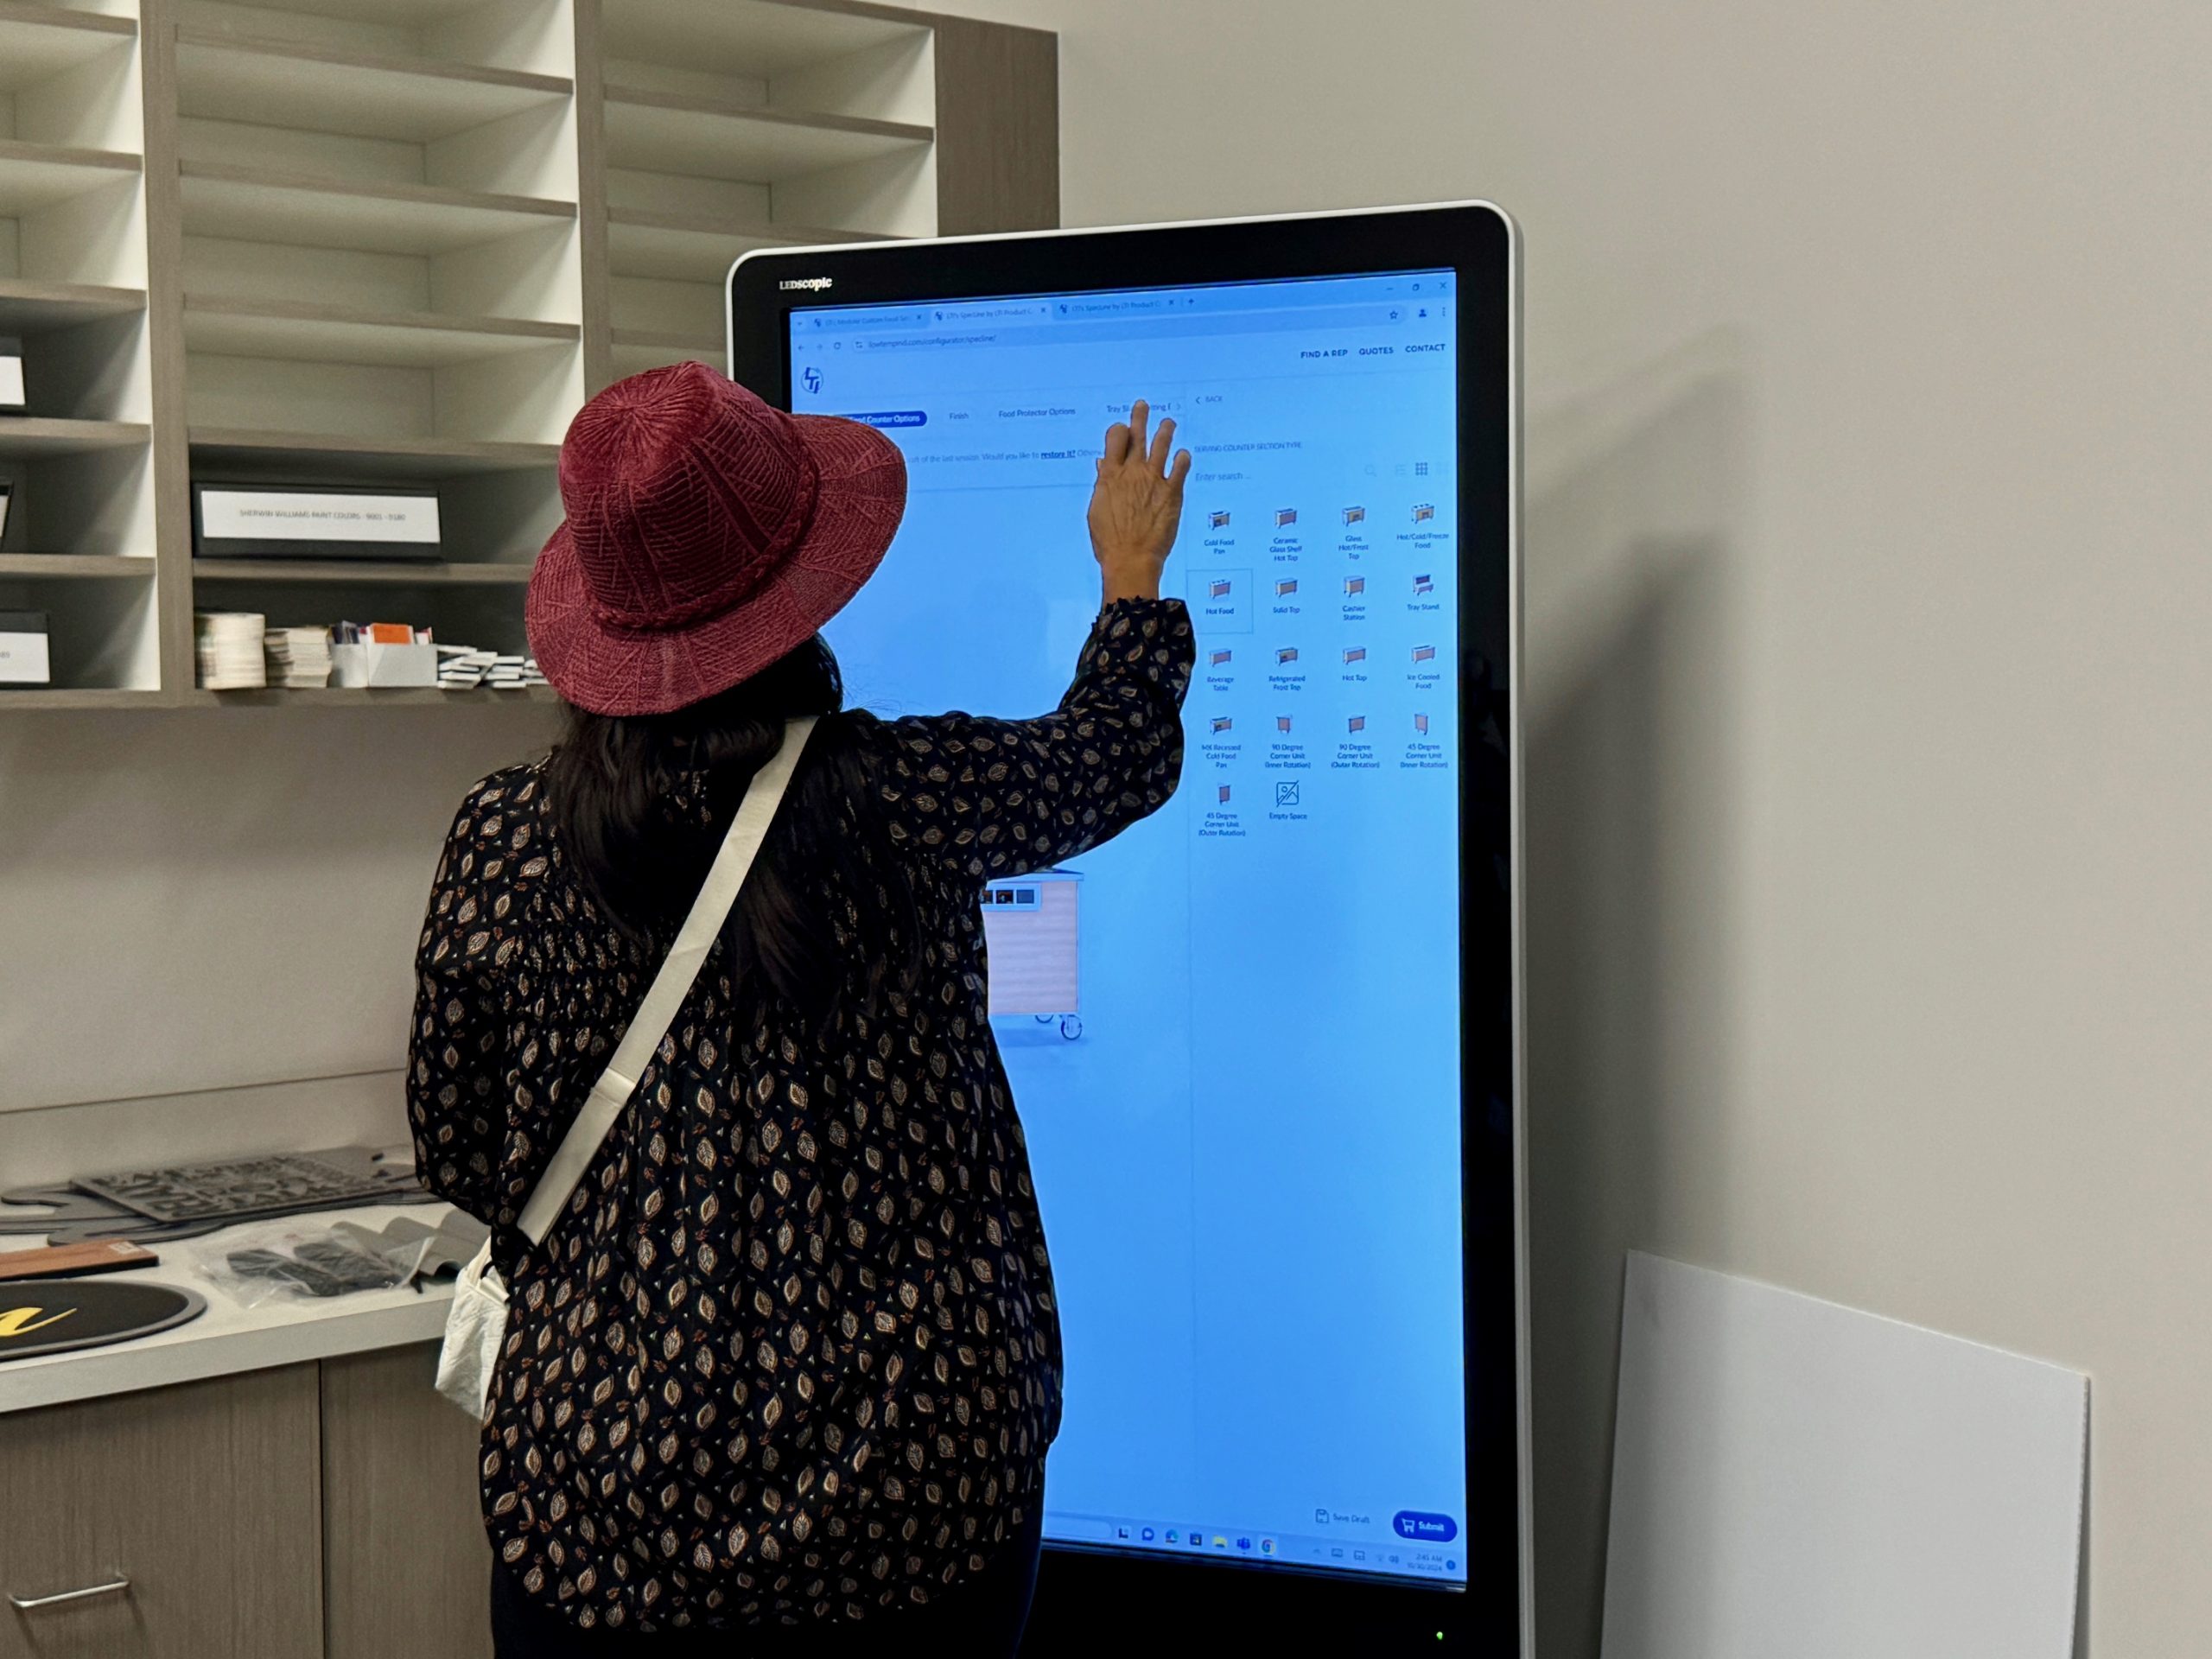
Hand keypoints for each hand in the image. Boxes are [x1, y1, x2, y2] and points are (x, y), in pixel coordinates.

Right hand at [1088, 399, 1190, 604]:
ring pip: (1161, 445)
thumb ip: (1102, 484)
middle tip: (1143, 405)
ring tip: (1169, 423)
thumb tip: (1103, 465)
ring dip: (1165, 430)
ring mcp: (1153, 481)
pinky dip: (1183, 458)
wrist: (1131, 559)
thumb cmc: (1109, 542)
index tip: (1122, 431)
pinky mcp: (1172, 493)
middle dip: (1140, 417)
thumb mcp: (1097, 511)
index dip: (1119, 431)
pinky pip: (1181, 468)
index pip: (1115, 438)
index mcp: (1110, 476)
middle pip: (1137, 435)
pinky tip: (1184, 455)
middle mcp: (1132, 473)